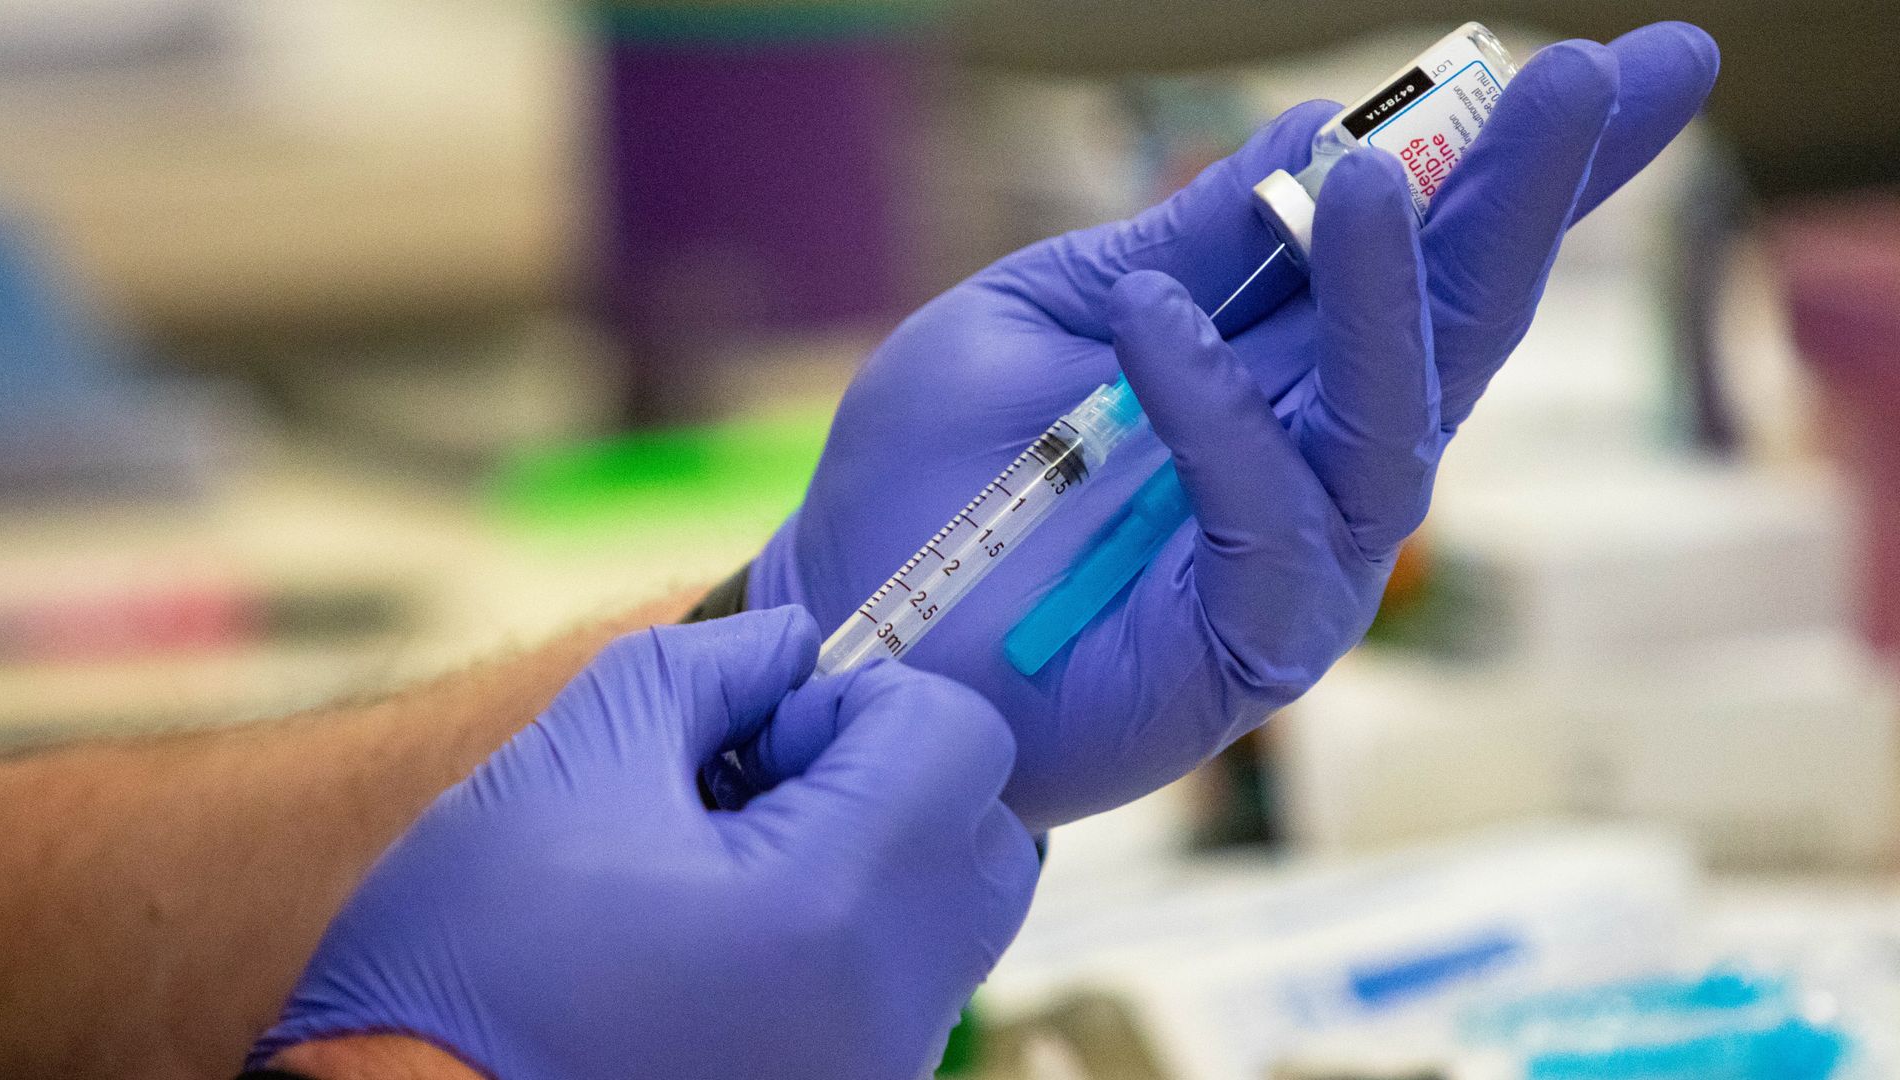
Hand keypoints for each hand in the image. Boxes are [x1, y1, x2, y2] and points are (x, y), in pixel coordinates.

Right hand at [250, 608, 1038, 1079]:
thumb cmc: (467, 959)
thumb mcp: (572, 756)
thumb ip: (710, 666)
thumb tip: (794, 644)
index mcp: (828, 910)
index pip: (960, 740)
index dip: (864, 702)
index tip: (765, 727)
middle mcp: (882, 1012)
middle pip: (985, 835)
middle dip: (891, 777)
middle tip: (758, 785)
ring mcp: (872, 1074)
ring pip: (949, 917)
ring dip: (870, 853)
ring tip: (726, 866)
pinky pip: (901, 989)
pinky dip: (848, 934)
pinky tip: (726, 936)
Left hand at [749, 25, 1718, 829]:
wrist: (850, 619)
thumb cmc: (937, 472)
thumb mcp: (1053, 311)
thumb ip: (1189, 241)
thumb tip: (1320, 130)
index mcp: (1278, 366)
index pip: (1426, 256)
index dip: (1526, 169)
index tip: (1636, 68)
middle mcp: (1314, 457)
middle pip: (1454, 327)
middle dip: (1529, 203)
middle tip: (1599, 77)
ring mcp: (1296, 558)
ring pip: (1391, 425)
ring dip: (1387, 297)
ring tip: (1370, 184)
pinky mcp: (1250, 646)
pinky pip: (1271, 524)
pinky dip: (1217, 417)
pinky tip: (1154, 321)